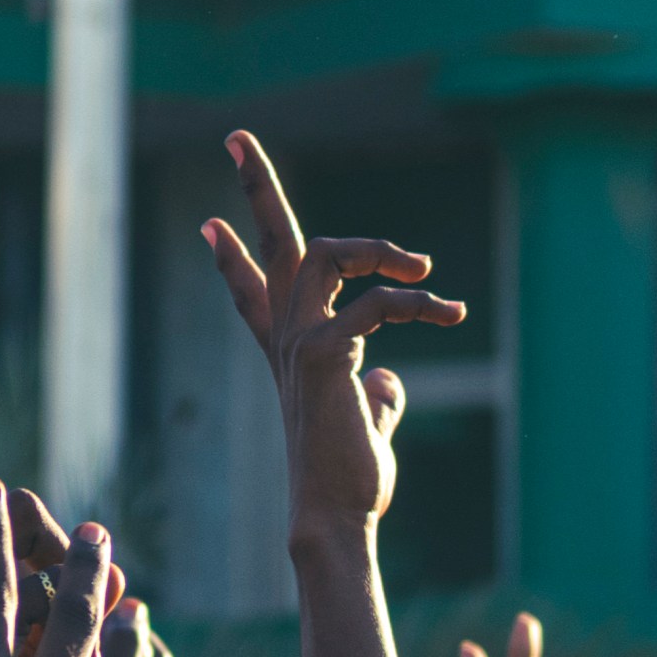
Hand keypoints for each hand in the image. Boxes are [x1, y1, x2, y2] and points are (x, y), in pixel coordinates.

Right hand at [204, 131, 465, 538]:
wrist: (335, 519)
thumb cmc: (350, 483)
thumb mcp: (367, 428)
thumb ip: (376, 398)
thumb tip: (387, 382)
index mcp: (293, 355)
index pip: (255, 297)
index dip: (234, 262)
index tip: (210, 225)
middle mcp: (287, 342)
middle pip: (271, 248)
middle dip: (256, 188)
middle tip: (237, 136)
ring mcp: (299, 344)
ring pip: (319, 254)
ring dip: (373, 246)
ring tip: (421, 268)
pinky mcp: (322, 356)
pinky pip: (372, 302)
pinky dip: (413, 300)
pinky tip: (446, 312)